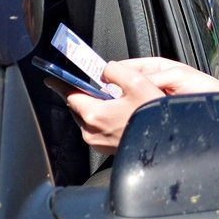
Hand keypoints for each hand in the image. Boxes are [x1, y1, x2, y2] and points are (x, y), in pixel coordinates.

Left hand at [49, 58, 218, 154]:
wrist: (166, 145)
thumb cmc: (153, 118)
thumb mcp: (138, 83)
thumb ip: (116, 70)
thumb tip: (105, 70)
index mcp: (95, 115)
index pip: (70, 95)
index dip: (61, 84)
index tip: (52, 79)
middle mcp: (92, 132)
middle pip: (78, 107)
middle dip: (83, 94)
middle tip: (94, 83)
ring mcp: (99, 142)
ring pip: (87, 118)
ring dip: (94, 106)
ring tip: (111, 97)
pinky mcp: (107, 148)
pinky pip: (97, 128)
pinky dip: (102, 117)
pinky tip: (118, 111)